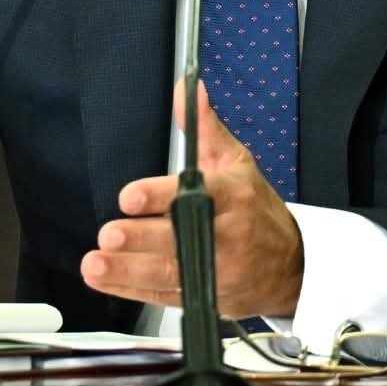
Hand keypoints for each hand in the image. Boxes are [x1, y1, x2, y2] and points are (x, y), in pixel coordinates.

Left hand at [80, 79, 303, 317]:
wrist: (289, 264)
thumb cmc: (257, 209)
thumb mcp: (237, 162)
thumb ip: (205, 127)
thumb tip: (188, 88)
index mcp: (234, 196)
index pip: (198, 194)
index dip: (161, 196)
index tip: (131, 196)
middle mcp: (229, 235)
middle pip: (182, 239)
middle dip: (142, 239)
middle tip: (110, 235)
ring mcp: (220, 271)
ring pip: (171, 273)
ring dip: (129, 271)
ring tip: (97, 263)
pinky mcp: (208, 296)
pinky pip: (166, 297)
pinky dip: (132, 291)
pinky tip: (107, 279)